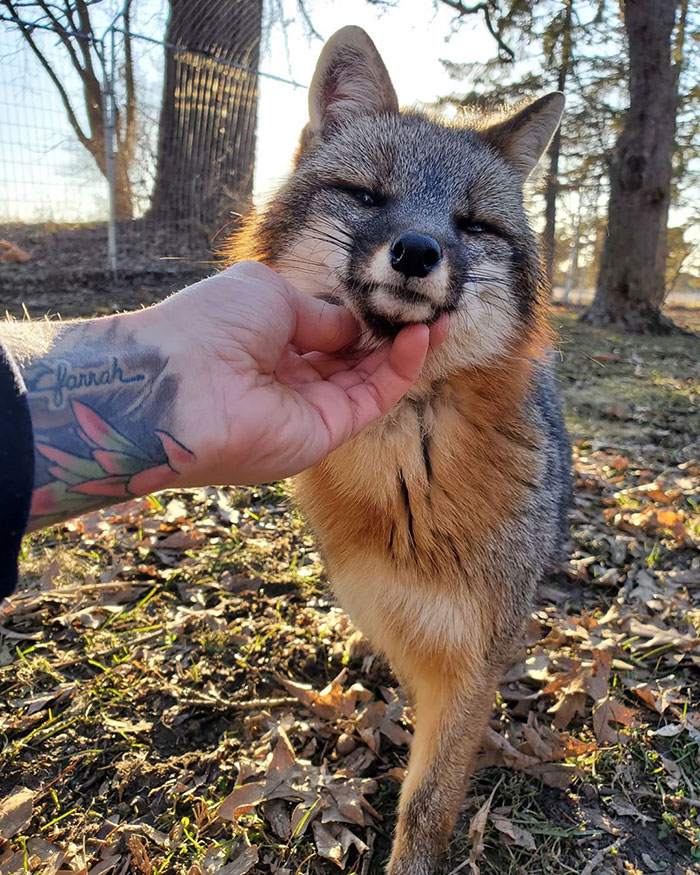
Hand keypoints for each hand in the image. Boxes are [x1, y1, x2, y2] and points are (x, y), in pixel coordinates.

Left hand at [155, 261, 448, 484]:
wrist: (180, 386)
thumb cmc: (211, 325)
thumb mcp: (270, 293)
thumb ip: (320, 310)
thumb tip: (354, 324)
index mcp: (268, 339)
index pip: (327, 330)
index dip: (363, 315)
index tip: (397, 296)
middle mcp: (289, 376)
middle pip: (354, 356)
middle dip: (392, 333)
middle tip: (430, 307)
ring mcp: (308, 407)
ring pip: (370, 379)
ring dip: (407, 349)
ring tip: (438, 319)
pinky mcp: (324, 433)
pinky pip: (372, 399)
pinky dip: (400, 370)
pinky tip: (419, 338)